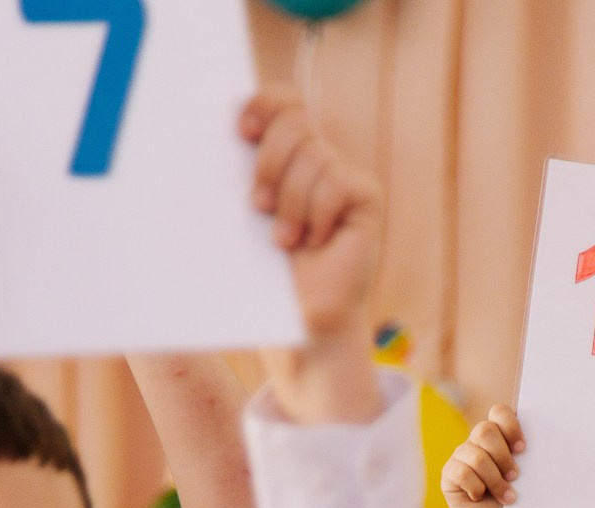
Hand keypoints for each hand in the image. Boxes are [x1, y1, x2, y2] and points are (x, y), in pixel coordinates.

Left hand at [240, 88, 381, 345]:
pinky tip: (317, 241)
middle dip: (269, 163)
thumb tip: (228, 129)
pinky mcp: (366, 196)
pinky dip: (318, 214)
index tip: (240, 132)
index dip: (264, 105)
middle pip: (295, 121)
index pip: (284, 101)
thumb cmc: (268, 272)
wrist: (302, 318)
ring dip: (291, 202)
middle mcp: (319, 158)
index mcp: (287, 154)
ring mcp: (345, 176)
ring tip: (285, 240)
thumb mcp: (247, 212)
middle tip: (258, 206)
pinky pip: (337, 182)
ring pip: (314, 154)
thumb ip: (245, 170)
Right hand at [439, 405, 527, 507]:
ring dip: (494, 479)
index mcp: (500, 437)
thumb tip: (555, 448)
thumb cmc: (518, 506)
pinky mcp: (449, 474)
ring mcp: (461, 457)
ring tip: (506, 496)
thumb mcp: (532, 482)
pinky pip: (461, 472)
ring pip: (476, 455)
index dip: (511, 426)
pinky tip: (480, 497)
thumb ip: (535, 461)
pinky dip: (476, 488)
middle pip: (485, 430)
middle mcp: (478, 442)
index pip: (499, 412)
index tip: (523, 449)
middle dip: (503, 456)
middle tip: (515, 476)